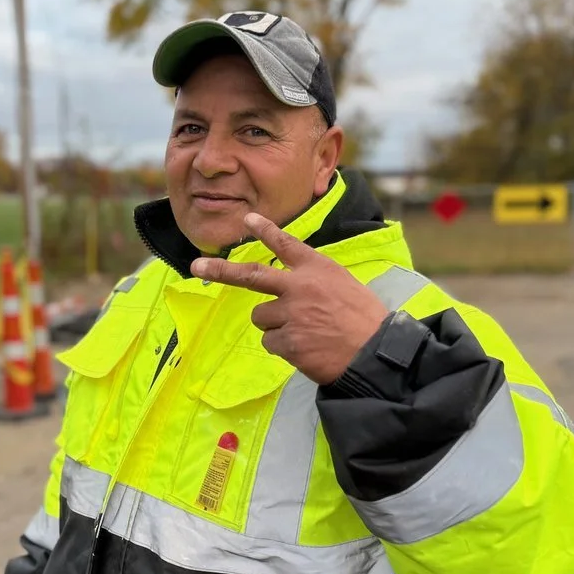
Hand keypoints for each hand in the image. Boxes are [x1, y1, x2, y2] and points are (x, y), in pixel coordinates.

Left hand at [190, 213, 389, 384]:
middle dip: (220, 271)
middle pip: (251, 275)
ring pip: (261, 317)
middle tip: (198, 267)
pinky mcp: (287, 341)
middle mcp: (299, 287)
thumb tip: (293, 287)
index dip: (265, 231)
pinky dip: (284, 348)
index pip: (285, 244)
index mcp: (317, 269)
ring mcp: (290, 314)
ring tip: (304, 333)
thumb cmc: (366, 321)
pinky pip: (270, 342)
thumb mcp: (345, 286)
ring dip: (275, 325)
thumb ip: (315, 282)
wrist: (375, 354)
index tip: (247, 219)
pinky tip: (306, 350)